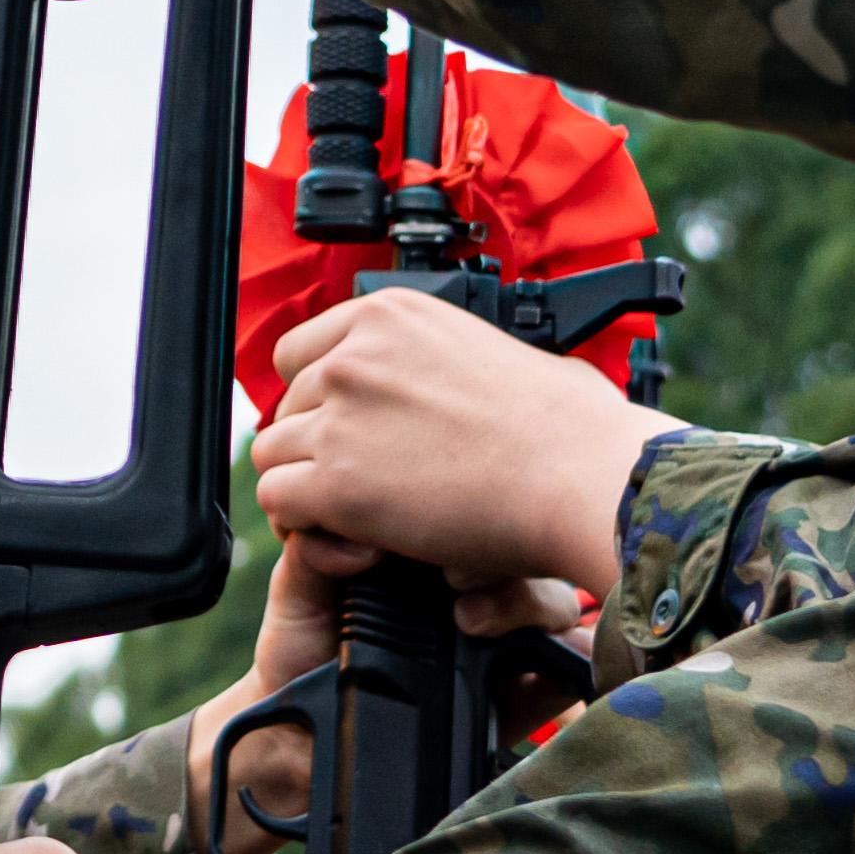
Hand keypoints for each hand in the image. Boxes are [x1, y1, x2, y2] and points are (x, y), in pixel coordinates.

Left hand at [174, 536, 584, 853]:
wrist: (302, 743)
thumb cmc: (301, 657)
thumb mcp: (296, 594)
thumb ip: (314, 552)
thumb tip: (352, 538)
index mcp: (427, 551)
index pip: (471, 514)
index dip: (469, 512)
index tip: (436, 533)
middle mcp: (472, 588)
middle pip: (526, 551)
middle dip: (506, 556)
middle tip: (457, 580)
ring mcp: (500, 639)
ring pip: (554, 603)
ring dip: (532, 603)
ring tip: (472, 623)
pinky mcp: (518, 692)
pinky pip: (565, 671)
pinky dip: (563, 663)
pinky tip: (532, 664)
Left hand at [258, 288, 670, 605]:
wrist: (581, 475)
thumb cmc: (567, 425)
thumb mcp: (496, 348)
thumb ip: (444, 357)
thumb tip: (452, 374)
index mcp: (389, 315)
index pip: (302, 353)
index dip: (322, 400)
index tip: (349, 430)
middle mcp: (354, 356)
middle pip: (288, 407)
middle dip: (317, 447)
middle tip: (361, 485)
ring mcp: (339, 417)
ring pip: (273, 455)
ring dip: (308, 487)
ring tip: (358, 516)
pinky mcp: (336, 482)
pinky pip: (279, 501)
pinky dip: (308, 525)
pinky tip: (355, 538)